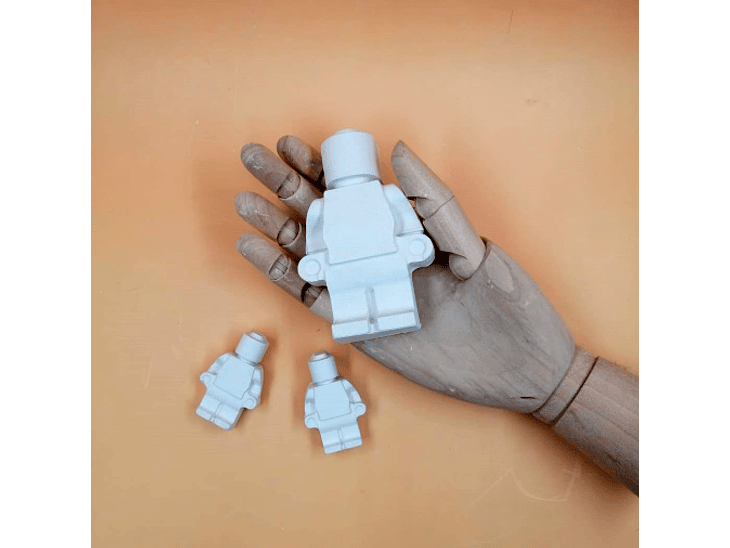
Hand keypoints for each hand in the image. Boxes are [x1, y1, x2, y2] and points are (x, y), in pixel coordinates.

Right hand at [234, 136, 574, 413]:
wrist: (520, 371)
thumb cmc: (509, 307)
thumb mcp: (475, 249)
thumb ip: (435, 205)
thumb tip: (398, 151)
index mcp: (406, 232)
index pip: (355, 193)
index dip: (322, 169)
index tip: (292, 144)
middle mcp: (378, 257)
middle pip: (323, 216)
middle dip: (285, 187)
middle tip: (251, 158)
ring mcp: (364, 289)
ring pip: (309, 254)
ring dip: (274, 227)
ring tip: (245, 201)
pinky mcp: (356, 324)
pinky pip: (310, 296)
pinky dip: (279, 274)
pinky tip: (253, 248)